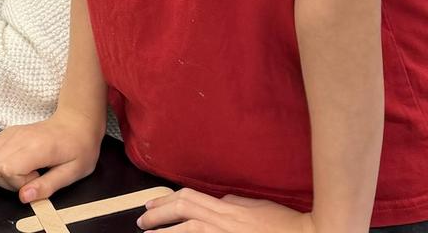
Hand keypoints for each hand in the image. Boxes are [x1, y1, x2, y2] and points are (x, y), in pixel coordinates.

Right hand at [0, 110, 101, 202]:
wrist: (75, 123)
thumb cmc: (78, 147)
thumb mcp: (72, 173)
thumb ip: (47, 186)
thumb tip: (24, 197)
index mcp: (35, 148)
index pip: (6, 170)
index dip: (19, 184)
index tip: (38, 178)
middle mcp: (17, 138)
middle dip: (5, 181)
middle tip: (28, 178)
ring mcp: (9, 134)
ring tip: (20, 171)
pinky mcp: (5, 133)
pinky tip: (13, 162)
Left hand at [138, 191, 318, 231]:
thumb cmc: (286, 224)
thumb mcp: (257, 207)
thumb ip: (235, 204)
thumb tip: (219, 201)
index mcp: (228, 208)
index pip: (188, 198)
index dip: (166, 201)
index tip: (151, 206)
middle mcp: (224, 221)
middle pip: (182, 211)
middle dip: (158, 216)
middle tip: (142, 221)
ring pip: (188, 231)